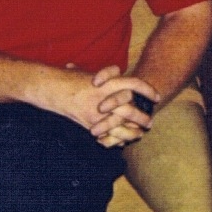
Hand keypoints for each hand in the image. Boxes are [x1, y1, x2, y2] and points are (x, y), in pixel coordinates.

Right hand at [34, 64, 158, 146]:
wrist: (54, 88)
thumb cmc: (73, 77)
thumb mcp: (95, 70)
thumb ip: (108, 75)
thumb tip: (119, 73)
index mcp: (110, 81)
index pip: (135, 84)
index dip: (148, 90)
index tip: (157, 97)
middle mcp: (106, 97)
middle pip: (131, 108)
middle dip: (142, 116)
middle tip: (150, 121)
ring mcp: (99, 113)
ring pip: (121, 125)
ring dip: (133, 131)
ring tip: (140, 133)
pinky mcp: (90, 124)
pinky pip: (108, 135)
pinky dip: (117, 139)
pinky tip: (123, 141)